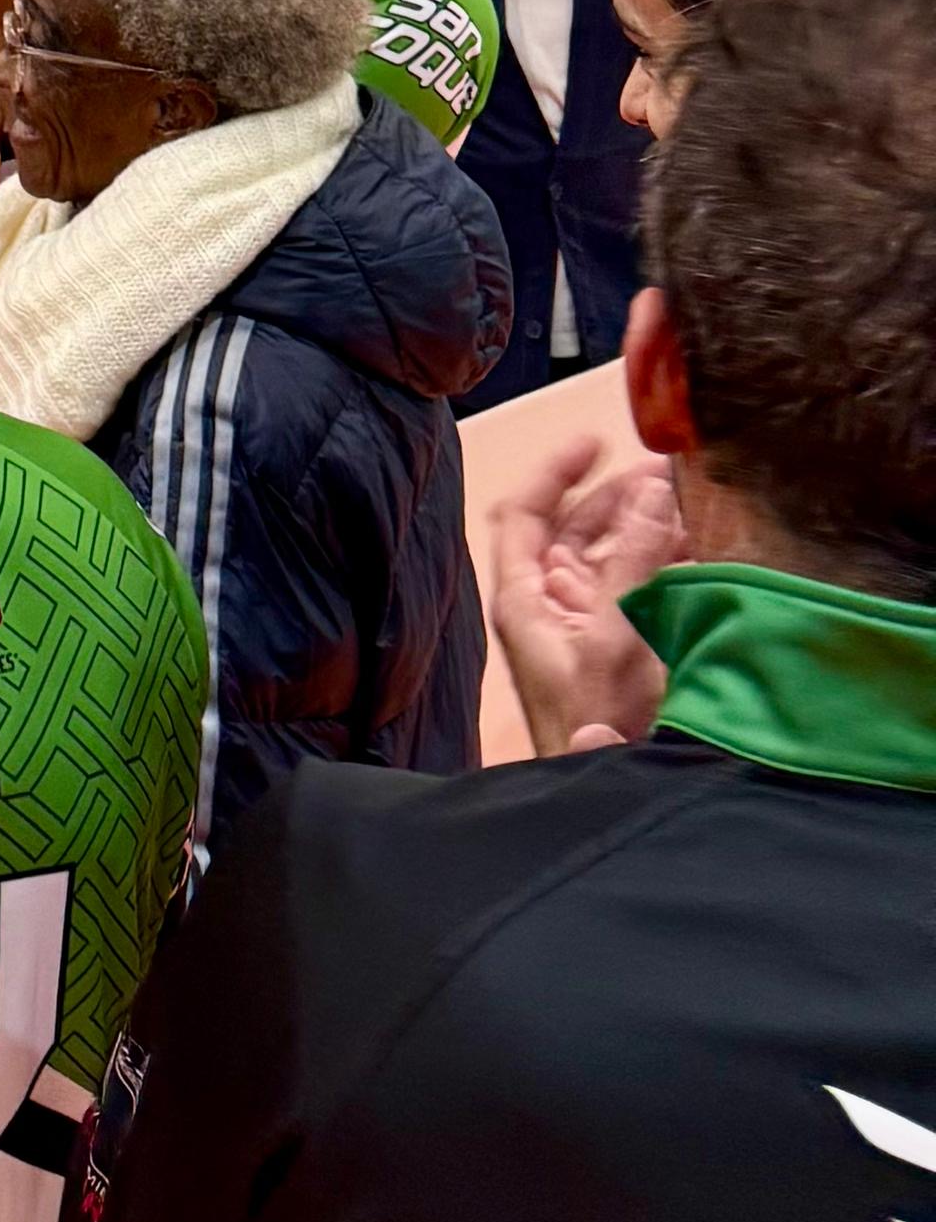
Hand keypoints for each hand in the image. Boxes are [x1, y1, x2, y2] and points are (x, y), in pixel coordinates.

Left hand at [488, 414, 683, 754]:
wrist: (606, 780)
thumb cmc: (596, 717)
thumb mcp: (613, 634)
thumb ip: (633, 561)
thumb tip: (649, 492)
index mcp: (526, 596)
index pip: (524, 514)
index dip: (553, 472)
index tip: (594, 441)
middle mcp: (549, 604)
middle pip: (574, 529)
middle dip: (617, 496)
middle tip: (666, 471)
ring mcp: (582, 624)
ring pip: (610, 556)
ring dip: (645, 526)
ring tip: (690, 501)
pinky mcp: (616, 645)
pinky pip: (636, 587)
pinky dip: (662, 563)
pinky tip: (699, 549)